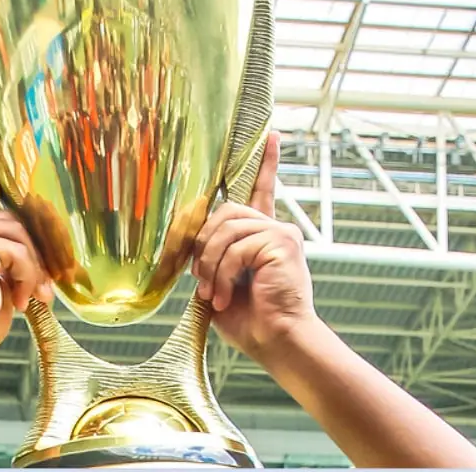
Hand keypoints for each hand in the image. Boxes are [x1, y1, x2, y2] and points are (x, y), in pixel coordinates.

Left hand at [192, 132, 315, 360]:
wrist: (277, 342)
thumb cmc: (250, 320)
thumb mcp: (222, 280)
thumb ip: (214, 253)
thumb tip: (192, 239)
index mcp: (263, 236)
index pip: (262, 190)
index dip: (265, 162)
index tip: (271, 135)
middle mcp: (276, 228)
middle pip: (224, 212)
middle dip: (204, 245)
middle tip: (202, 279)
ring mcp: (281, 233)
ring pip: (225, 230)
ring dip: (211, 265)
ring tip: (214, 294)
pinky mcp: (283, 241)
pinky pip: (236, 246)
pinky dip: (223, 273)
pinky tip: (226, 295)